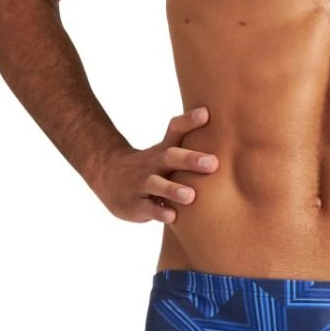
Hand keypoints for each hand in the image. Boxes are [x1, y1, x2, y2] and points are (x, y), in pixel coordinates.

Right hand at [93, 106, 218, 223]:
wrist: (107, 176)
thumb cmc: (150, 165)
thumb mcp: (166, 151)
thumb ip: (190, 141)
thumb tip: (222, 126)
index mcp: (163, 150)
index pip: (175, 130)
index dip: (189, 121)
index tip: (206, 113)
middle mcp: (153, 164)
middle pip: (169, 157)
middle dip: (190, 159)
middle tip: (213, 163)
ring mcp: (141, 184)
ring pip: (156, 184)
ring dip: (173, 189)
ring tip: (190, 195)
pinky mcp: (134, 204)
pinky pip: (147, 209)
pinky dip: (159, 212)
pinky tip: (172, 217)